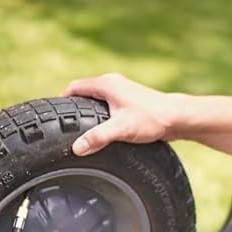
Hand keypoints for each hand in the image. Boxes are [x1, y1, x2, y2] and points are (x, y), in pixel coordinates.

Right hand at [61, 73, 187, 154]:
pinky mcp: (130, 101)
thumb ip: (98, 137)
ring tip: (79, 129)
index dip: (61, 100)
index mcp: (106, 84)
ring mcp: (122, 91)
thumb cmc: (152, 118)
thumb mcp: (121, 129)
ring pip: (96, 99)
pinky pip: (107, 105)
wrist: (178, 118)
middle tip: (64, 125)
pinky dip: (100, 115)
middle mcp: (113, 84)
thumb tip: (76, 148)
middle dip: (73, 107)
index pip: (74, 87)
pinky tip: (101, 130)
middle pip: (84, 92)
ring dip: (88, 111)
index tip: (53, 115)